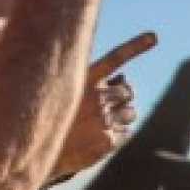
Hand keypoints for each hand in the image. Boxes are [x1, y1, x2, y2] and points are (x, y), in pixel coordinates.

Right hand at [55, 31, 155, 174]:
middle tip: (109, 107)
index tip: (154, 37)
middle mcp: (96, 97)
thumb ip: (92, 83)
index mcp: (83, 79)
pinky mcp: (108, 141)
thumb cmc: (50, 118)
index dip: (136, 46)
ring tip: (104, 123)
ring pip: (131, 113)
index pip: (115, 58)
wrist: (35, 152)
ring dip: (123, 116)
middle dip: (122, 98)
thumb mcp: (64, 92)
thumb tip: (122, 79)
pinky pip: (126, 133)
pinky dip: (119, 134)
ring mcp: (104, 119)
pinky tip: (101, 137)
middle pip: (127, 92)